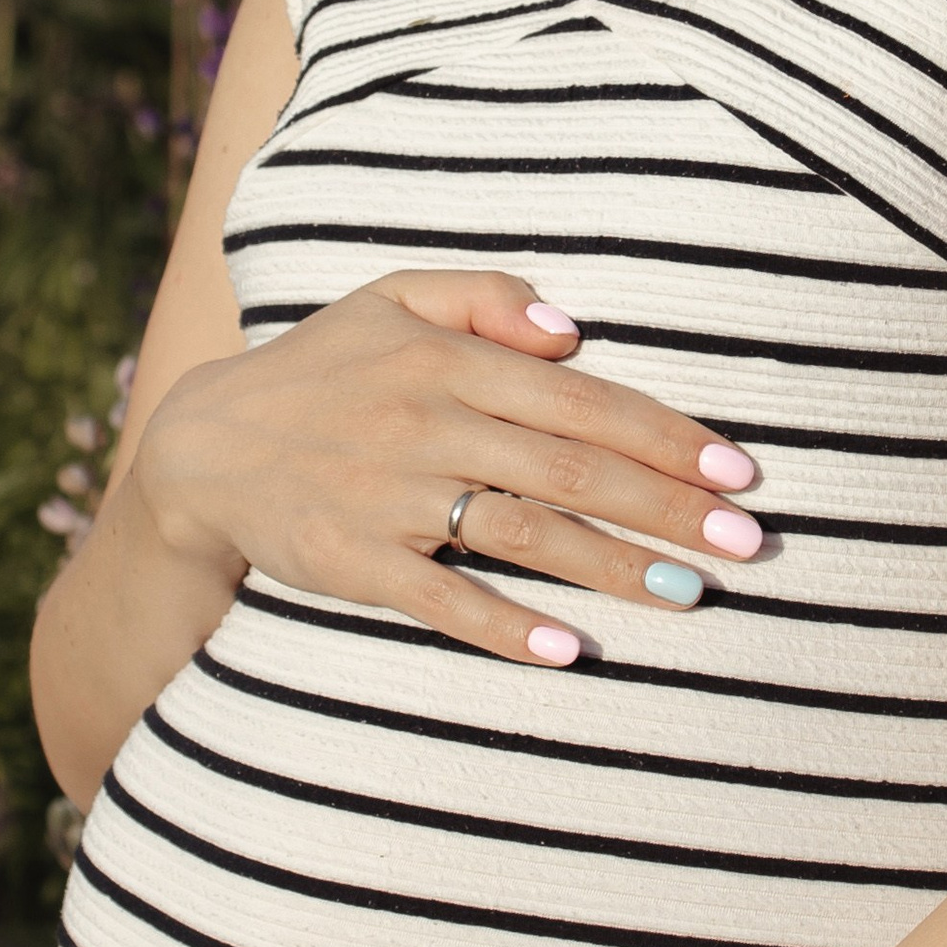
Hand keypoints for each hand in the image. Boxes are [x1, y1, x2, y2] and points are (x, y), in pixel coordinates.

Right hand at [127, 266, 764, 665]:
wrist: (203, 446)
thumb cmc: (323, 369)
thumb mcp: (390, 298)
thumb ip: (484, 296)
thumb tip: (572, 329)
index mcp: (445, 358)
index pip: (578, 399)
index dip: (663, 436)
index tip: (736, 470)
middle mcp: (424, 421)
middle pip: (568, 470)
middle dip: (664, 507)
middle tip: (743, 543)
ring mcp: (388, 496)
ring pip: (520, 533)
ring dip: (608, 566)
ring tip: (686, 594)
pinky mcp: (354, 563)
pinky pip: (440, 598)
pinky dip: (503, 625)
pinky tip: (567, 651)